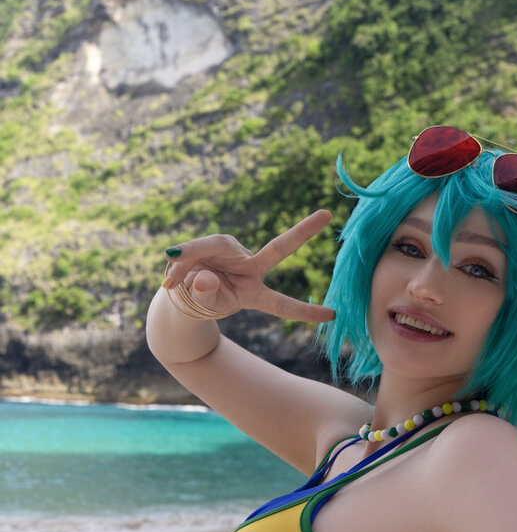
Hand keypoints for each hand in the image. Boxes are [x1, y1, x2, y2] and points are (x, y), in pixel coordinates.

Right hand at [162, 209, 334, 322]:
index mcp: (254, 292)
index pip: (282, 304)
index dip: (304, 311)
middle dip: (302, 232)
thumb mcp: (205, 306)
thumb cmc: (200, 302)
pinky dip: (180, 261)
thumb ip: (207, 295)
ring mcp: (234, 254)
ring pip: (213, 249)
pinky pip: (194, 249)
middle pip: (277, 249)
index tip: (331, 316)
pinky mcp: (216, 244)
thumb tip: (204, 278)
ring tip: (171, 282)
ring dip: (188, 264)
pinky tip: (170, 277)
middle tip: (326, 215)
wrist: (182, 292)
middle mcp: (250, 268)